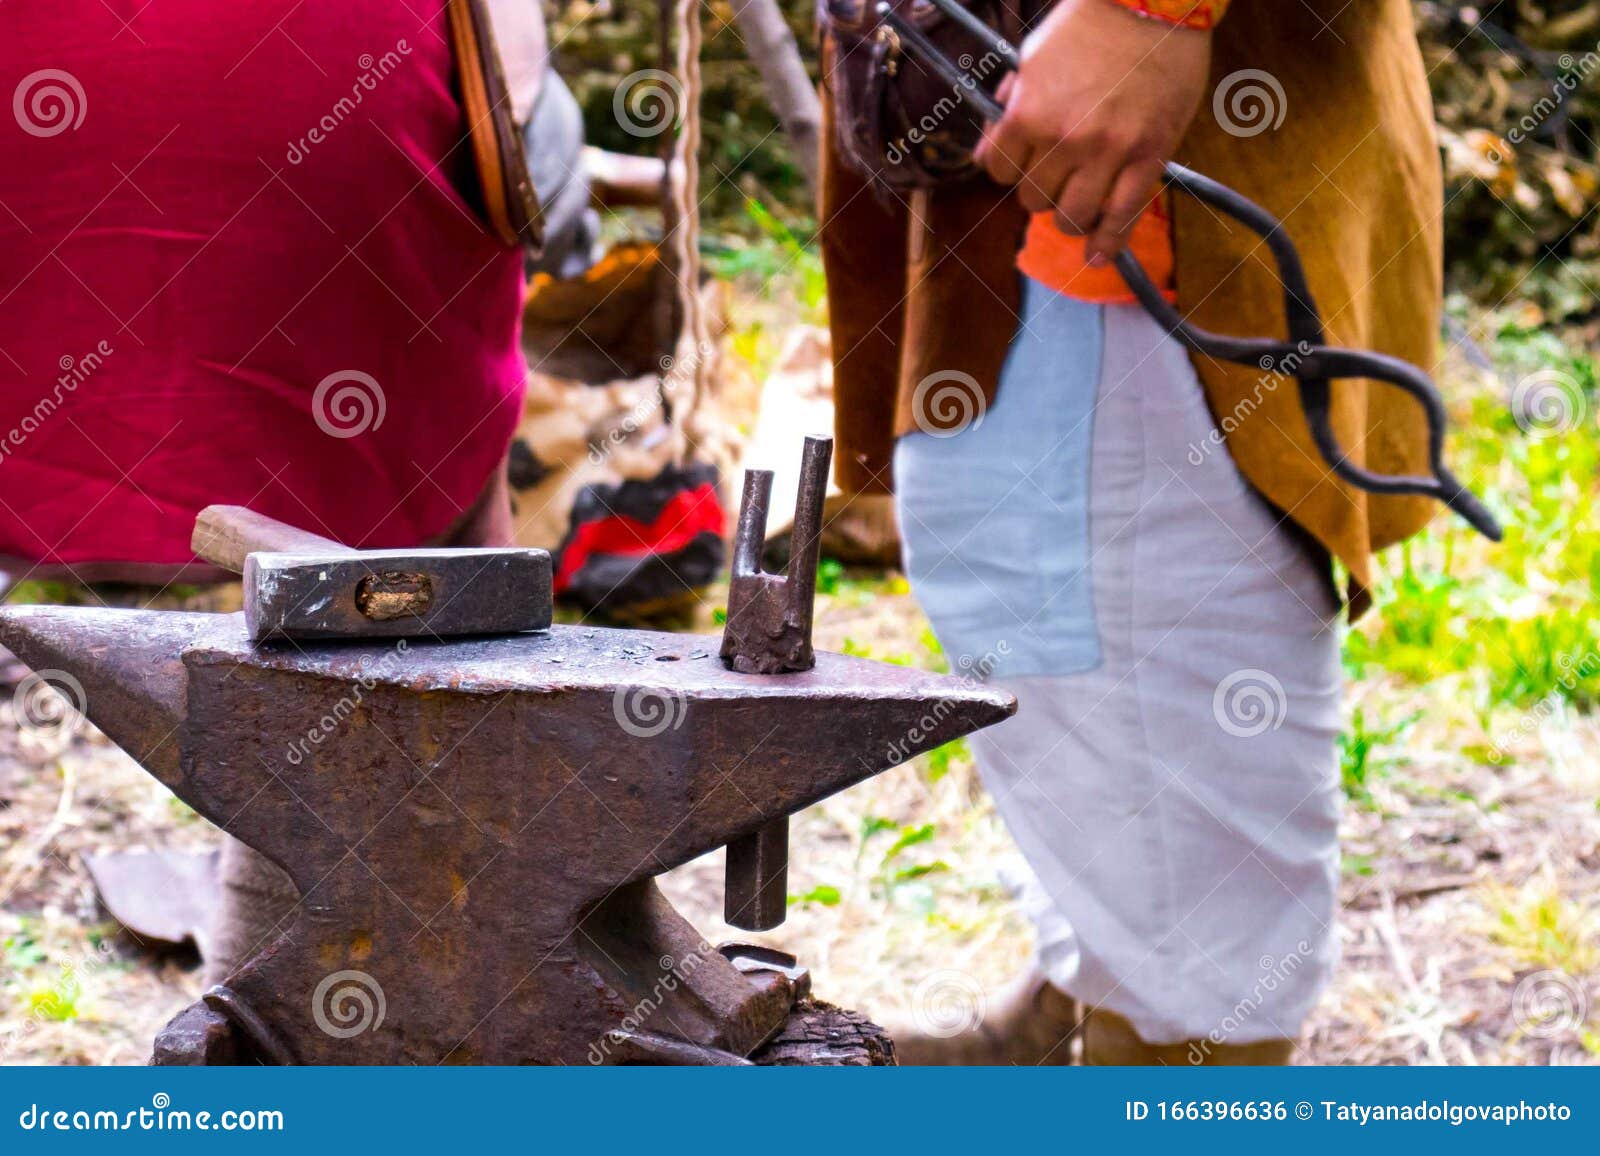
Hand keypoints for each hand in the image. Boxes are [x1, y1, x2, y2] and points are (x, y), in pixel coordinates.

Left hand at [974, 0, 1210, 263]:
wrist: (1151, 1)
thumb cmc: (1091, 23)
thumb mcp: (1033, 57)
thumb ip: (1012, 105)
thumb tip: (991, 145)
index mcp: (1028, 114)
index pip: (997, 171)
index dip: (1007, 168)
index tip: (1021, 162)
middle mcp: (1063, 139)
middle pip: (1033, 199)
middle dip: (1040, 189)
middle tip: (1057, 174)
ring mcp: (1107, 153)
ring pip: (1071, 216)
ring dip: (1071, 215)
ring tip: (1080, 202)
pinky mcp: (1147, 157)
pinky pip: (1123, 216)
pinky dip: (1109, 242)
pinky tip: (1099, 255)